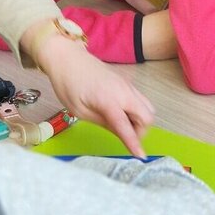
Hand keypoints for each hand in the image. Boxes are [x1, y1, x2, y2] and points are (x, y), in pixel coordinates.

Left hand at [34, 32, 154, 156]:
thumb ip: (104, 123)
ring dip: (140, 120)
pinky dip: (137, 110)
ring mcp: (128, 85)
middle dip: (140, 131)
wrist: (67, 57)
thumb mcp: (81, 111)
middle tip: (124, 136)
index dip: (134, 143)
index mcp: (109, 100)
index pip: (127, 127)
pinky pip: (141, 99)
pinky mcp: (127, 82)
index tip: (141, 156)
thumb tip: (122, 134)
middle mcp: (124, 92)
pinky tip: (121, 113)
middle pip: (148, 117)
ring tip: (122, 124)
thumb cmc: (68, 85)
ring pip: (147, 108)